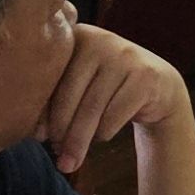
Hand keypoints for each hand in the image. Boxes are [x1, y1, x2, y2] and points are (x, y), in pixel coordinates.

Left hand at [38, 26, 186, 176]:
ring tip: (73, 158)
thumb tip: (36, 134)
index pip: (50, 79)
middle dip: (61, 133)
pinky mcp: (146, 76)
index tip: (38, 138)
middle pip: (70, 96)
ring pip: (91, 110)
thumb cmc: (105, 90)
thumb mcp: (77, 84)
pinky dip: (104, 134)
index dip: (42, 112)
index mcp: (74, 35)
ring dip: (80, 141)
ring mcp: (125, 55)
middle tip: (57, 158)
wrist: (158, 87)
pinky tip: (103, 134)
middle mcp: (100, 39)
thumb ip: (54, 98)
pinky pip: (113, 117)